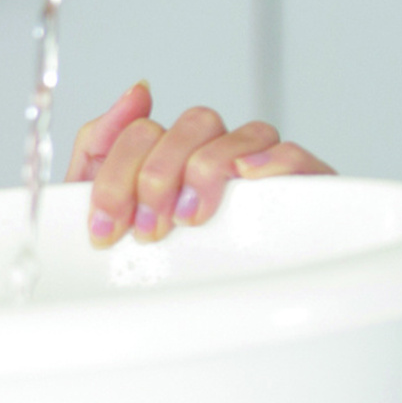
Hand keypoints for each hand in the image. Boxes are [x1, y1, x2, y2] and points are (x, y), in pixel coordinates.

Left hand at [65, 82, 333, 245]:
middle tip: (148, 230)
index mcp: (167, 153)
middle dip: (158, 178)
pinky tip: (245, 177)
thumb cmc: (149, 253)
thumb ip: (102, 142)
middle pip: (193, 125)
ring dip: (206, 171)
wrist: (198, 311)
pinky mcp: (299, 188)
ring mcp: (256, 168)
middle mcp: (213, 153)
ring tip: (188, 218)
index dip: (116, 178)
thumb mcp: (105, 202)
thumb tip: (136, 91)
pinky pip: (295, 155)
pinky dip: (272, 160)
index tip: (106, 227)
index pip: (143, 131)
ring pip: (242, 133)